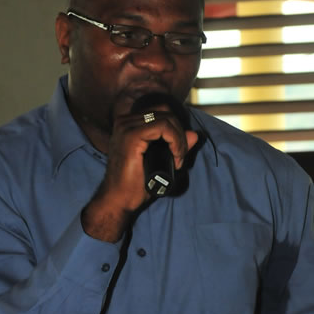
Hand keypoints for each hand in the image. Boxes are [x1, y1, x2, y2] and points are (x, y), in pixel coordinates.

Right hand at [81, 109, 197, 241]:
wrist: (119, 200)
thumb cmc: (135, 184)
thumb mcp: (160, 161)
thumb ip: (175, 146)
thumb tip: (194, 134)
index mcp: (129, 124)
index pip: (161, 112)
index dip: (176, 129)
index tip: (179, 153)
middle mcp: (125, 121)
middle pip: (165, 113)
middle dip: (180, 134)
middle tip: (180, 157)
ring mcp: (127, 126)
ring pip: (166, 119)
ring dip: (179, 139)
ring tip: (178, 159)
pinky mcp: (131, 135)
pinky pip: (163, 127)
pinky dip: (175, 140)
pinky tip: (176, 156)